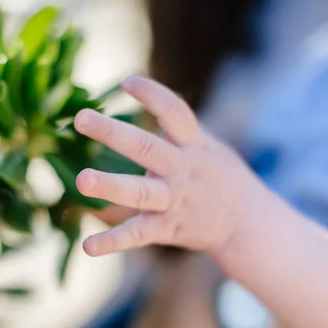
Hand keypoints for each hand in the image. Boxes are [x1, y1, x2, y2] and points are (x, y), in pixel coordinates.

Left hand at [75, 75, 265, 256]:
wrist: (246, 222)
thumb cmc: (218, 177)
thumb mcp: (207, 146)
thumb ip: (179, 128)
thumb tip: (152, 98)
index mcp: (194, 145)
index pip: (175, 113)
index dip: (153, 95)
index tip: (128, 81)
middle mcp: (182, 171)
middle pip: (146, 148)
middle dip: (113, 133)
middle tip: (81, 118)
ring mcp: (173, 201)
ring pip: (138, 193)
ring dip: (110, 186)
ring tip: (81, 180)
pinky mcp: (167, 229)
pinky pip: (137, 235)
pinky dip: (112, 242)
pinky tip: (88, 247)